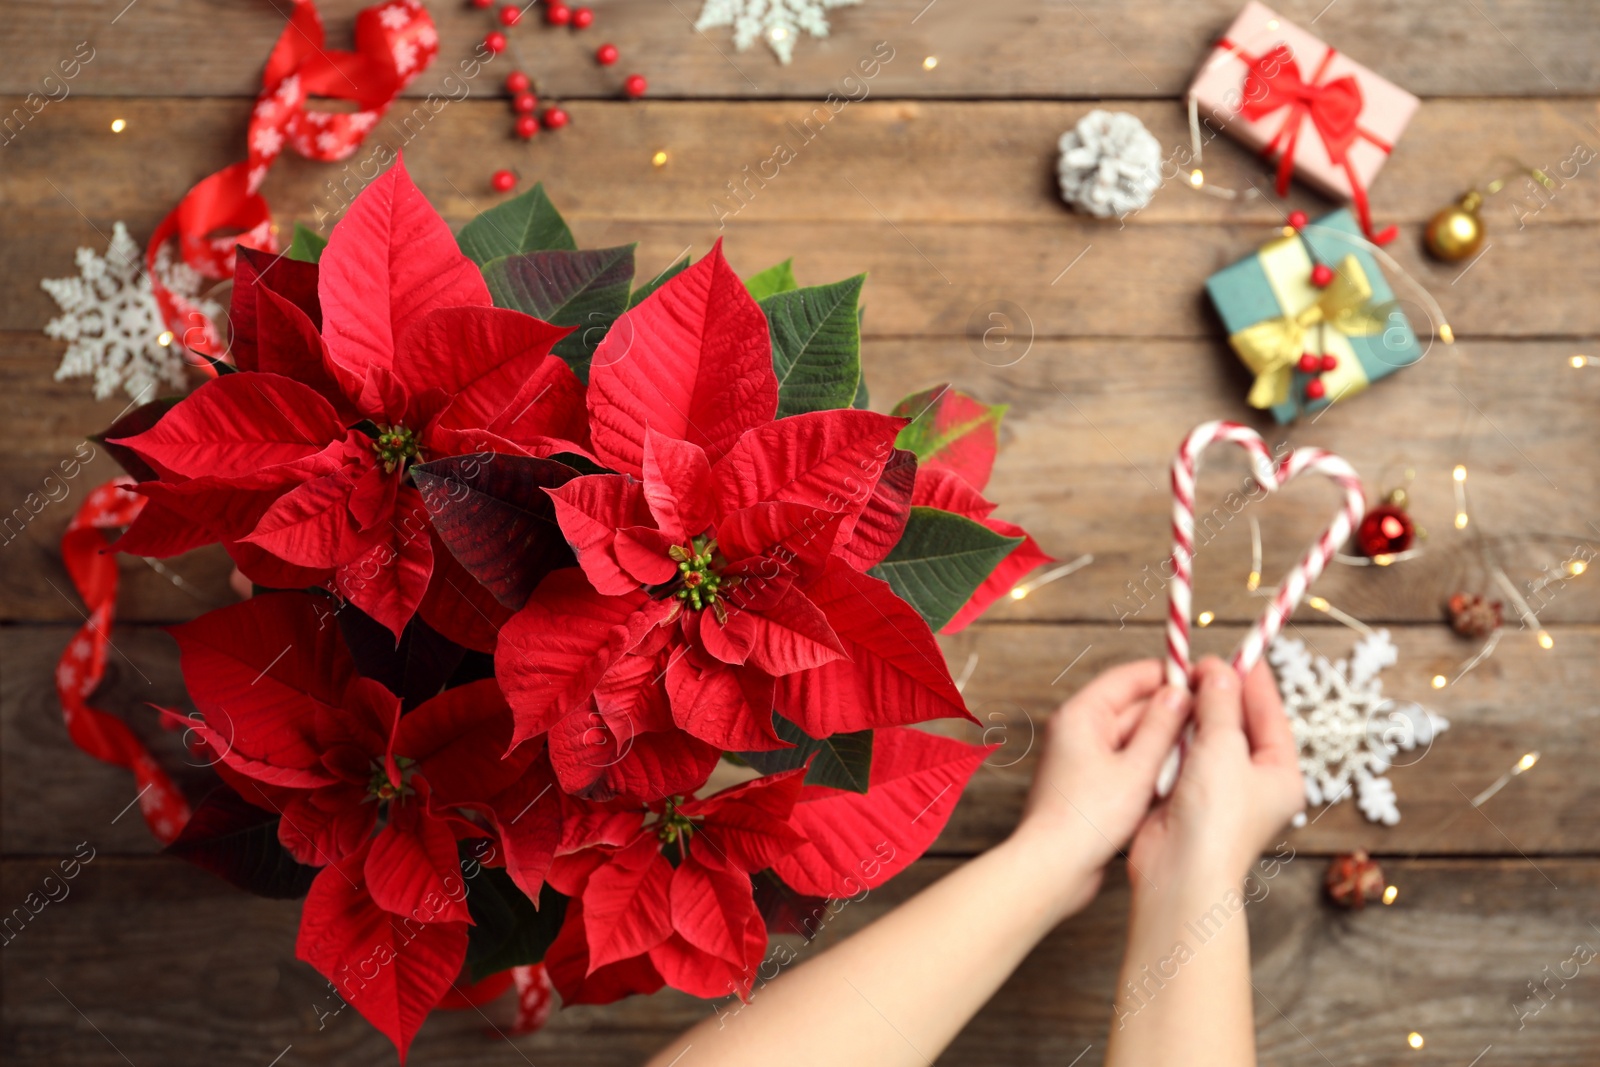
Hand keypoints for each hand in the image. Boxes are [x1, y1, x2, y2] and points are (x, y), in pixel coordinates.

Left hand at [1010, 660, 1190, 918]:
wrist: (1054, 867)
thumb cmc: (1086, 819)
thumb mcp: (1137, 768)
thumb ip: (1161, 727)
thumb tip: (1179, 693)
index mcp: (1082, 715)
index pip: (1129, 677)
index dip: (1167, 675)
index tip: (1201, 679)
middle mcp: (1079, 731)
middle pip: (1133, 707)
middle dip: (1171, 713)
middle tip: (1210, 717)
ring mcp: (1084, 758)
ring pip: (1134, 738)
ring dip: (1164, 743)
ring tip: (1200, 749)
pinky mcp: (1091, 784)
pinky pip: (1127, 763)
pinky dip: (1151, 767)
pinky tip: (1177, 778)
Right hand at [1127, 657, 1303, 896]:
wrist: (1181, 873)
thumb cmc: (1216, 820)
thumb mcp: (1223, 749)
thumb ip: (1219, 705)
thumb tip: (1217, 672)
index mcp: (1280, 773)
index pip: (1270, 714)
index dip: (1253, 680)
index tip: (1239, 651)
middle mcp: (1253, 781)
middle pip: (1238, 723)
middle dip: (1218, 693)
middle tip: (1198, 665)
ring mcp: (1220, 789)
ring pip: (1207, 736)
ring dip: (1193, 712)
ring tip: (1179, 683)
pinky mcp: (1187, 796)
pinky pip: (1183, 754)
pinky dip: (1174, 735)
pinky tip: (1163, 716)